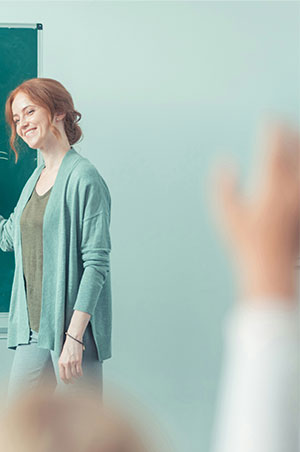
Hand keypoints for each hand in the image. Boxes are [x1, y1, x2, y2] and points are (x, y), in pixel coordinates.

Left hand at [58, 335, 83, 383]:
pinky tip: (80, 374)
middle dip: (70, 381)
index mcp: (60, 362)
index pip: (62, 375)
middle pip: (68, 376)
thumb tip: (65, 372)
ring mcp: (72, 362)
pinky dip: (80, 374)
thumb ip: (63, 364)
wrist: (73, 340)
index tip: (66, 383)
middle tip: (72, 382)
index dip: (64, 381)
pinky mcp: (78, 361)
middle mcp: (66, 363)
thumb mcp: (62, 356)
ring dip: (76, 377)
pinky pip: (79, 371)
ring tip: (76, 378)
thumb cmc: (67, 347)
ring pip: (74, 374)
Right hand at [213, 123, 299, 300]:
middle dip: (291, 136)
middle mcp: (292, 190)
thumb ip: (224, 186)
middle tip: (286, 124)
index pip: (274, 150)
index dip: (272, 131)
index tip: (270, 118)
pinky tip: (296, 172)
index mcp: (271, 187)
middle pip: (296, 154)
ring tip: (296, 142)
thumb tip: (224, 161)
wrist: (271, 268)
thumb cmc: (245, 244)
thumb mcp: (226, 215)